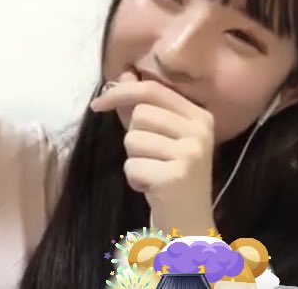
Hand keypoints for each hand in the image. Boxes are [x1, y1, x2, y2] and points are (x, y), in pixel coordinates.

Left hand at [90, 71, 216, 236]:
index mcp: (200, 116)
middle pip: (140, 114)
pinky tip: (151, 188)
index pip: (153, 90)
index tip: (97, 103)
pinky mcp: (176, 175)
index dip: (121, 92)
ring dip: (134, 159)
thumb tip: (124, 74)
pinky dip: (134, 179)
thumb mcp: (162, 138)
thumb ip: (144, 107)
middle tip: (150, 157)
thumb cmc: (172, 176)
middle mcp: (200, 130)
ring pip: (133, 139)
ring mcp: (190, 152)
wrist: (191, 224)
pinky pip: (132, 165)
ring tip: (152, 172)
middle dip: (133, 137)